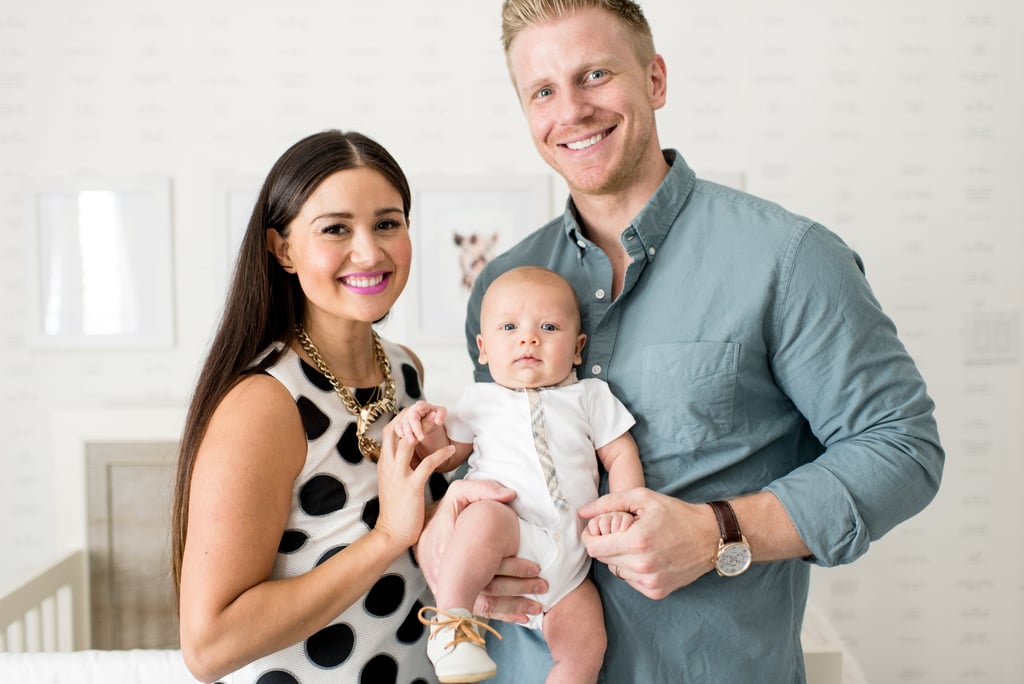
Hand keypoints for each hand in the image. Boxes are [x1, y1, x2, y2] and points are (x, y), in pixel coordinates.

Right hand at [373, 420, 453, 548]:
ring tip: (440, 422)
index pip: (390, 430)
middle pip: (396, 430)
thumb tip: (412, 454)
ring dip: (425, 429)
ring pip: (408, 443)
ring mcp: (398, 475)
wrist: (391, 534)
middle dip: (412, 416)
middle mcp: (388, 465)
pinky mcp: (411, 487)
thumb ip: (399, 466)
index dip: (405, 418)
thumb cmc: (396, 509)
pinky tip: (450, 450)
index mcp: (384, 462)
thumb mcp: (393, 482)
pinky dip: (440, 454)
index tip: (420, 412)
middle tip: (431, 410)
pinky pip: (426, 464)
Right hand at [391, 400, 445, 442]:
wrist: (430, 422)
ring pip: (403, 424)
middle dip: (414, 428)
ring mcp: (406, 417)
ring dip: (407, 433)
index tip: (420, 414)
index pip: (420, 407)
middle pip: (410, 418)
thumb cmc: (436, 416)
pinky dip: (400, 431)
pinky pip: (398, 427)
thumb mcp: (442, 414)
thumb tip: (438, 420)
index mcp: (422, 405)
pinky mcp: (402, 424)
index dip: (420, 411)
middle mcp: (412, 410)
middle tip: (421, 437)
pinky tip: (402, 436)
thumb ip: (441, 415)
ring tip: (412, 441)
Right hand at [416, 479, 547, 623]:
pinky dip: (499, 615)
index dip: (511, 567)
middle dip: (517, 589)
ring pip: (481, 604)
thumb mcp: (460, 492)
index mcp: (448, 542)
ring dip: (511, 607)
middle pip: (484, 586)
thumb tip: (509, 495)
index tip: (534, 567)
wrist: (420, 530)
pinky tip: (519, 617)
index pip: (481, 561)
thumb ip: (483, 489)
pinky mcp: (448, 595)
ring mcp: (445, 585)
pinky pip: (474, 610)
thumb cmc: (446, 511)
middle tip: (542, 584)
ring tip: (536, 606)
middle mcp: (444, 569)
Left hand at [579, 488, 717, 598]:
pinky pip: (630, 581)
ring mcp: (650, 581)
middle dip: (606, 544)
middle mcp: (642, 565)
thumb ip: (608, 503)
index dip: (590, 537)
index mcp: (637, 541)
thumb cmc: (676, 514)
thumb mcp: (642, 498)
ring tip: (637, 544)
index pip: (593, 547)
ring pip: (615, 571)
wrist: (710, 537)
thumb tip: (582, 513)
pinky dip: (632, 569)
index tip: (597, 529)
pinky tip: (646, 556)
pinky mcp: (656, 592)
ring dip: (619, 557)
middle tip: (621, 532)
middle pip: (603, 559)